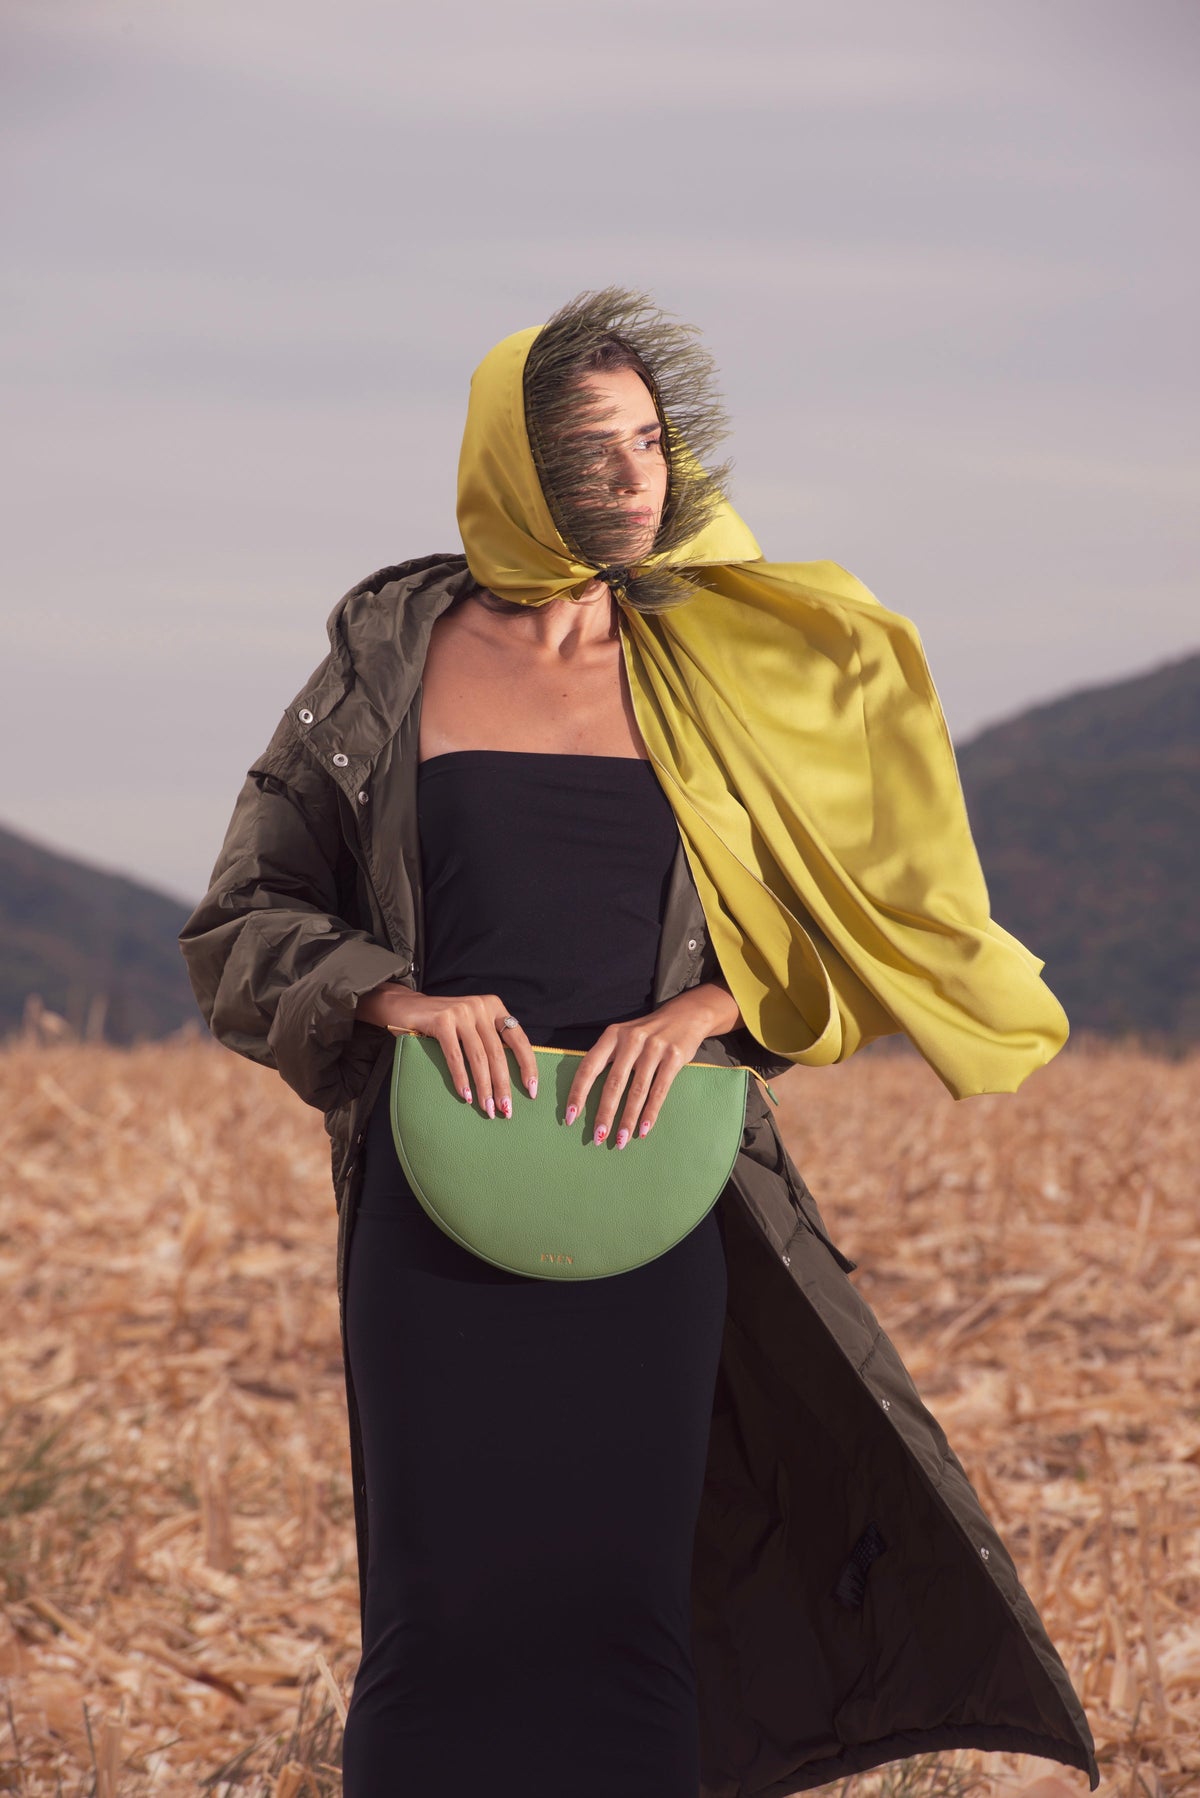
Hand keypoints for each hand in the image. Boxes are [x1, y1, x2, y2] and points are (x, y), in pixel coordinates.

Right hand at [355, 983, 536, 1118]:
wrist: (405, 1006)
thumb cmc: (444, 1024)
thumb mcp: (472, 1025)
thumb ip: (489, 1041)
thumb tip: (509, 1080)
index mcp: (494, 1007)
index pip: (519, 1039)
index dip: (527, 1067)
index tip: (531, 1091)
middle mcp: (480, 1006)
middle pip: (498, 1053)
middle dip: (503, 1086)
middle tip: (505, 1110)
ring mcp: (461, 1012)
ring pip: (479, 1057)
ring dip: (484, 1088)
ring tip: (487, 1109)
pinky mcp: (441, 1020)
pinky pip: (455, 1056)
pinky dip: (461, 1078)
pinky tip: (465, 1096)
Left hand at [563, 981, 740, 1148]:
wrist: (686, 1015)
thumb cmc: (647, 1033)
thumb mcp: (623, 1037)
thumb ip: (607, 1058)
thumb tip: (585, 1095)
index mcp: (612, 1035)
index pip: (589, 1067)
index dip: (578, 1093)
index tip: (570, 1117)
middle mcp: (631, 1040)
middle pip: (613, 1083)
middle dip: (605, 1114)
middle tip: (599, 1137)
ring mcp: (654, 1048)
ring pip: (637, 1091)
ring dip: (628, 1120)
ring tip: (621, 1140)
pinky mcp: (674, 1058)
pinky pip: (659, 1091)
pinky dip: (650, 1113)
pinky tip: (643, 1130)